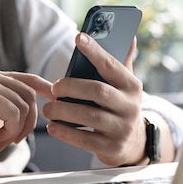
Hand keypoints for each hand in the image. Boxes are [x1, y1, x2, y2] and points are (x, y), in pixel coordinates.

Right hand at [0, 68, 54, 171]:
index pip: (27, 79)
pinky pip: (14, 114)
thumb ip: (18, 103)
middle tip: (15, 137)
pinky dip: (10, 131)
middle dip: (29, 120)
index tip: (56, 97)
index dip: (45, 88)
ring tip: (1, 138)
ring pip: (24, 105)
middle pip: (29, 94)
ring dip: (17, 129)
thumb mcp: (3, 116)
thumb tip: (49, 97)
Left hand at [43, 32, 146, 165]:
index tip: (79, 37)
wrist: (133, 143)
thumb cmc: (120, 105)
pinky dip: (65, 132)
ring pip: (89, 116)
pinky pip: (84, 139)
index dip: (95, 51)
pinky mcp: (111, 147)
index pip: (112, 65)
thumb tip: (130, 36)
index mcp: (132, 86)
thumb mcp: (124, 85)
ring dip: (64, 110)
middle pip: (98, 91)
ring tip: (48, 108)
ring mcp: (121, 128)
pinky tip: (53, 126)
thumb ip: (122, 62)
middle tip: (54, 87)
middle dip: (72, 87)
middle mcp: (130, 106)